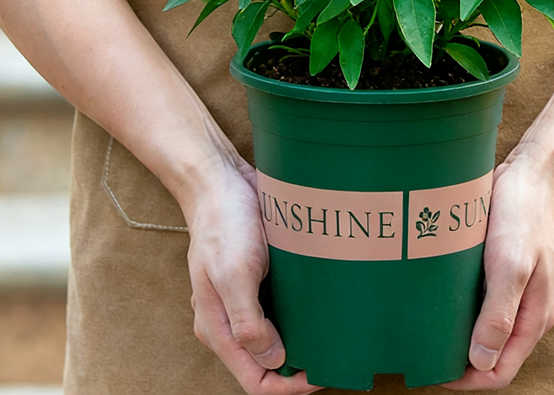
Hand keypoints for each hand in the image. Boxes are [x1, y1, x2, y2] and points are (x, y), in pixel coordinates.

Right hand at [184, 156, 322, 394]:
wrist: (221, 179)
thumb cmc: (224, 224)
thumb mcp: (234, 273)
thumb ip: (248, 321)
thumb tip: (274, 360)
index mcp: (218, 327)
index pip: (254, 379)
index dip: (287, 387)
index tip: (319, 373)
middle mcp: (231, 319)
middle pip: (268, 362)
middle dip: (299, 366)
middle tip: (335, 353)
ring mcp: (245, 298)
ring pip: (278, 336)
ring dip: (303, 339)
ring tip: (335, 333)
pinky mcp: (260, 277)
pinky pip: (283, 306)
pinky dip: (302, 312)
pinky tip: (324, 304)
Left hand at [444, 155, 553, 390]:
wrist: (536, 170)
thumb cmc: (524, 214)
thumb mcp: (511, 264)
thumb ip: (500, 315)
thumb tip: (481, 361)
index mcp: (535, 316)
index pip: (501, 371)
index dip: (468, 379)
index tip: (433, 370)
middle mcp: (528, 308)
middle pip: (492, 352)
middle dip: (460, 359)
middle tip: (422, 349)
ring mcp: (517, 287)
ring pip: (486, 325)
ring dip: (460, 332)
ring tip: (425, 325)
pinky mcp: (504, 267)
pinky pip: (483, 298)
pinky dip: (463, 305)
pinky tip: (439, 295)